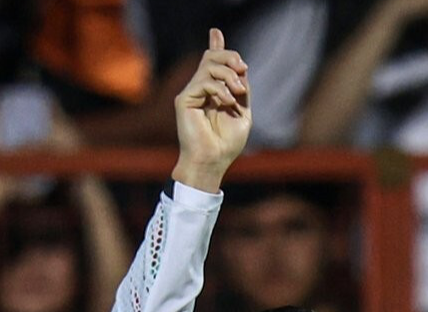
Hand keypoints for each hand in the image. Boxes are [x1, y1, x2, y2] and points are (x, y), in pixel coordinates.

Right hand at [172, 29, 250, 192]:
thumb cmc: (226, 144)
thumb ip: (241, 90)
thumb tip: (242, 68)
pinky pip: (204, 82)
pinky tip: (227, 101)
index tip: (216, 33)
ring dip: (228, 74)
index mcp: (212, 93)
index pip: (211, 63)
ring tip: (238, 90)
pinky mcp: (184, 100)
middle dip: (229, 57)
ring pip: (208, 66)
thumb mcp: (242, 112)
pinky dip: (220, 88)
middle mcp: (199, 90)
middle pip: (211, 58)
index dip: (215, 47)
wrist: (213, 162)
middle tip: (243, 69)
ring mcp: (191, 94)